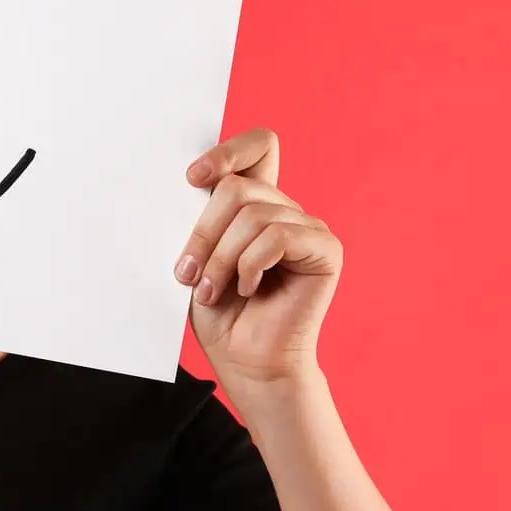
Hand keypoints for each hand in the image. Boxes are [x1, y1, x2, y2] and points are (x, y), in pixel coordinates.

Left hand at [173, 129, 342, 387]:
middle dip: (203, 233)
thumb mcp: (199, 258)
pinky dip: (250, 265)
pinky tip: (248, 290)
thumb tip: (191, 182)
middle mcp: (286, 209)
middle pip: (238, 186)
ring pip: (252, 214)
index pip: (259, 146)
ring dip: (221, 258)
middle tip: (186, 274)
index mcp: (258, 204)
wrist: (247, 364)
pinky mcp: (324, 250)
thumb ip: (203, 218)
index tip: (192, 179)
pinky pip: (277, 236)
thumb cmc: (222, 316)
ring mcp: (309, 227)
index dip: (228, 151)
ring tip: (210, 292)